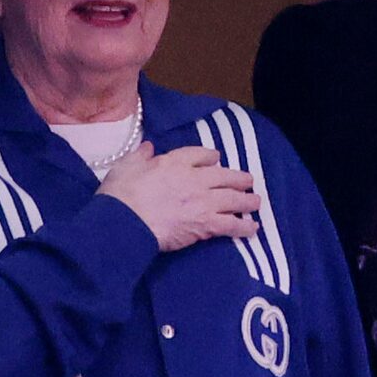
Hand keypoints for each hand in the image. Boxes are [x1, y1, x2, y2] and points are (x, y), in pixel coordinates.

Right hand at [98, 143, 259, 252]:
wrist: (125, 222)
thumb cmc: (120, 194)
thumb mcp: (126, 166)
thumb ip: (140, 156)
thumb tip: (148, 147)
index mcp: (175, 162)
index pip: (202, 155)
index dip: (211, 158)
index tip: (215, 160)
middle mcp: (195, 179)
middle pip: (225, 175)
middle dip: (239, 178)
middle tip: (247, 181)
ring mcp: (204, 201)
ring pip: (234, 198)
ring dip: (247, 200)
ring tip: (255, 202)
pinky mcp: (206, 224)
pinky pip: (232, 225)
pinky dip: (244, 227)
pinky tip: (252, 228)